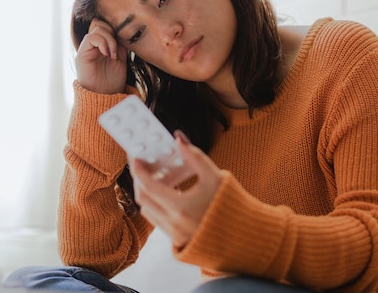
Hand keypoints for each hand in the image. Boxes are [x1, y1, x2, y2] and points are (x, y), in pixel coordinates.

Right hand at [75, 19, 127, 93]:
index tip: (123, 44)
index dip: (115, 30)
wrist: (105, 96)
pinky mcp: (82, 54)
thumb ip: (119, 44)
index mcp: (102, 45)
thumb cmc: (113, 80)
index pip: (106, 25)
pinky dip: (102, 43)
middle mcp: (93, 45)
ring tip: (112, 54)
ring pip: (97, 28)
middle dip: (112, 33)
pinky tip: (108, 54)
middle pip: (100, 23)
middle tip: (117, 50)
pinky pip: (90, 38)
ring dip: (109, 40)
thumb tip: (122, 31)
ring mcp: (87, 49)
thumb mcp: (121, 58)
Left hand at [130, 131, 222, 247]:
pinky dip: (155, 206)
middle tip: (141, 166)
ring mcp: (174, 234)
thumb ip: (195, 156)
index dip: (139, 171)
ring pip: (147, 211)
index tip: (136, 159)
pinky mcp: (176, 239)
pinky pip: (157, 220)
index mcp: (181, 207)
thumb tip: (178, 139)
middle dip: (139, 181)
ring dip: (146, 194)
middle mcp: (174, 223)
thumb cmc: (229, 204)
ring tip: (153, 178)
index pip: (148, 187)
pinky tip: (165, 193)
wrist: (241, 233)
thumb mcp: (215, 176)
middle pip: (143, 199)